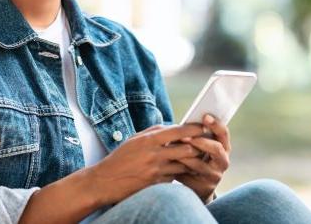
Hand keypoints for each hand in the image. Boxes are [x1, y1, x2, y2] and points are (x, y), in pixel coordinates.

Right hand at [87, 123, 204, 205]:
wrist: (105, 181)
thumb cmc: (121, 157)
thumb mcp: (135, 139)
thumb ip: (155, 132)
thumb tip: (174, 126)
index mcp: (149, 140)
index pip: (179, 131)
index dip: (194, 129)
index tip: (204, 127)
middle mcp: (155, 155)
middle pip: (188, 149)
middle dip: (198, 147)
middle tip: (204, 145)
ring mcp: (156, 171)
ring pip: (184, 165)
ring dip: (190, 162)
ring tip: (194, 158)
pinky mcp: (157, 184)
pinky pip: (174, 178)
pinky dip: (177, 174)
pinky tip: (176, 171)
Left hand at [172, 114, 230, 203]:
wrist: (196, 185)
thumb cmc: (195, 158)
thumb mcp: (199, 146)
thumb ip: (196, 135)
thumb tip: (184, 122)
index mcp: (224, 147)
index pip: (223, 133)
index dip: (216, 124)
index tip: (205, 116)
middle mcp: (223, 161)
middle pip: (216, 148)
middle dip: (200, 141)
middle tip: (185, 137)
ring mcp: (215, 175)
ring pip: (199, 163)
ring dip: (183, 156)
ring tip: (171, 150)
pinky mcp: (204, 187)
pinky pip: (189, 176)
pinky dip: (178, 169)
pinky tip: (169, 164)